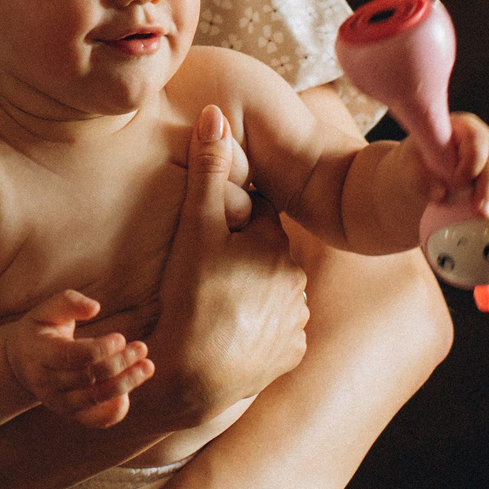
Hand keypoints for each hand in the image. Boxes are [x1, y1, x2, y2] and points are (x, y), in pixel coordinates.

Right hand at [4, 290, 149, 427]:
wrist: (20, 364)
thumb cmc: (40, 331)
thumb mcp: (46, 310)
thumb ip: (69, 302)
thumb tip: (95, 307)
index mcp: (40, 354)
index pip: (74, 357)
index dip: (102, 349)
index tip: (120, 338)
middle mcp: (47, 382)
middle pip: (90, 378)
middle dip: (121, 363)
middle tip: (141, 348)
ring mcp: (58, 402)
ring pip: (96, 398)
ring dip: (127, 383)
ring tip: (147, 366)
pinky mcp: (71, 414)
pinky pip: (97, 420)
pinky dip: (116, 409)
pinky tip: (129, 391)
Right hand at [145, 106, 308, 430]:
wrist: (193, 375)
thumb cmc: (191, 297)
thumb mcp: (194, 228)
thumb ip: (206, 170)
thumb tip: (214, 112)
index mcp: (277, 245)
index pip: (259, 218)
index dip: (233, 223)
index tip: (211, 237)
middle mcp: (297, 280)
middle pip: (267, 255)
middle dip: (244, 257)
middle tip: (206, 274)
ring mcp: (297, 320)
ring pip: (274, 293)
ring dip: (253, 293)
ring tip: (216, 305)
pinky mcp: (291, 354)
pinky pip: (277, 332)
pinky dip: (259, 330)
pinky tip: (231, 332)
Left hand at [411, 111, 488, 220]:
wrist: (426, 168)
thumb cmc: (417, 165)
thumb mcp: (411, 166)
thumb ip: (422, 177)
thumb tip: (440, 195)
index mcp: (464, 128)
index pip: (475, 144)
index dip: (470, 165)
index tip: (457, 187)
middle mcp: (487, 138)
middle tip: (483, 213)